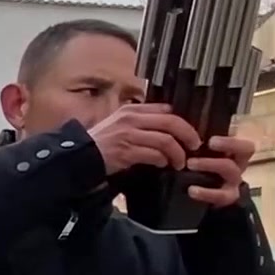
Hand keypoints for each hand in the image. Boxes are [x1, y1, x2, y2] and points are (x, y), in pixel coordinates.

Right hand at [87, 103, 202, 175]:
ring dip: (177, 153)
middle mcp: (131, 119)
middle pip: (171, 123)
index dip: (182, 122)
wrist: (80, 156)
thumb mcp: (121, 123)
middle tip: (194, 146)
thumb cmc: (102, 142)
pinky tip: (163, 165)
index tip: (188, 134)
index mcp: (132, 110)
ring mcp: (128, 135)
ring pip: (165, 140)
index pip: (165, 110)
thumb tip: (167, 119)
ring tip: (179, 162)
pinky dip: (163, 161)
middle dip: (188, 135)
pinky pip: (154, 155)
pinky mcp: (126, 151)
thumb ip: (141, 120)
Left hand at [183, 135, 254, 208]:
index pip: (243, 139)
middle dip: (227, 144)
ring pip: (232, 170)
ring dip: (210, 164)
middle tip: (206, 145)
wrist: (198, 196)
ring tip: (190, 164)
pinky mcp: (227, 197)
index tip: (211, 140)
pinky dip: (207, 193)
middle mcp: (238, 163)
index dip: (231, 140)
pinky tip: (192, 190)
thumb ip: (195, 136)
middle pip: (246, 150)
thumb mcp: (198, 150)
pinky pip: (222, 196)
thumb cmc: (198, 166)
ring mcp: (234, 181)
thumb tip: (179, 118)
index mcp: (232, 149)